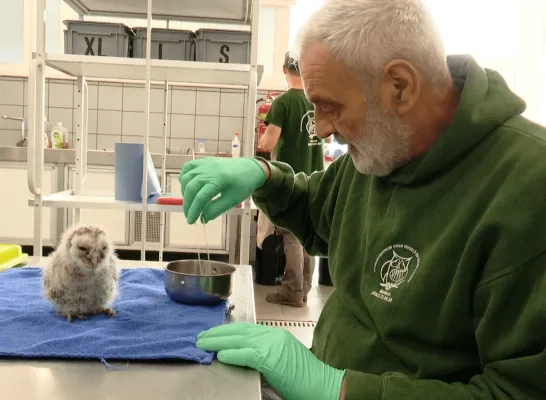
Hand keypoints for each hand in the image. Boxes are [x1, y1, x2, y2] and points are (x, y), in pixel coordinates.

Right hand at [179, 157, 265, 223]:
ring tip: (190, 203)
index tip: (191, 221)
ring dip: (184, 193)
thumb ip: (216, 210)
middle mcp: (209, 170)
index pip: (200, 198)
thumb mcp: (232, 200)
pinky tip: (187, 187)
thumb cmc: (242, 185)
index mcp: (218, 180)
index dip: (194, 211)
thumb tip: (202, 218)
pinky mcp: (204, 161)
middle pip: (191, 189)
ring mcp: (205, 164)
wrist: (250, 169)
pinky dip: (184, 178)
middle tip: (189, 215)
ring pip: (186, 178)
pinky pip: (187, 168)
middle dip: (187, 205)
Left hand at [197, 322, 344, 399]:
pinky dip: (231, 354)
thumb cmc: (305, 378)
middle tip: (201, 336)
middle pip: (239, 331)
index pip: (246, 329)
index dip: (228, 330)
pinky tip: (219, 355)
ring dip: (218, 341)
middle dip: (218, 333)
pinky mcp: (271, 358)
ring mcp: (272, 345)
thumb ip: (263, 355)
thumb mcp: (282, 360)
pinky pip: (246, 354)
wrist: (324, 385)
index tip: (213, 333)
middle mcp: (273, 335)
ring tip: (203, 343)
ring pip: (239, 339)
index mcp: (276, 334)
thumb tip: (242, 356)